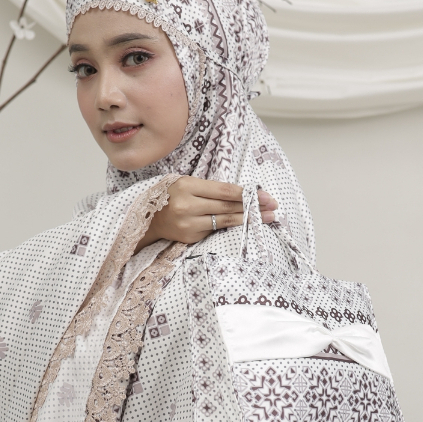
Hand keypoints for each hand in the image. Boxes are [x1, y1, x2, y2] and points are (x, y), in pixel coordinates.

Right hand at [135, 178, 277, 251]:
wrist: (150, 220)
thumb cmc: (173, 197)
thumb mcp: (188, 185)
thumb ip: (211, 189)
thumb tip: (243, 194)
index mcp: (187, 186)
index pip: (224, 190)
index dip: (247, 194)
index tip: (265, 196)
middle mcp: (187, 205)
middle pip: (227, 205)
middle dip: (253, 206)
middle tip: (273, 206)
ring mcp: (188, 223)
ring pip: (225, 220)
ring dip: (248, 219)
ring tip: (266, 218)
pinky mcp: (190, 236)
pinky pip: (216, 230)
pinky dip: (233, 227)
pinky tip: (246, 225)